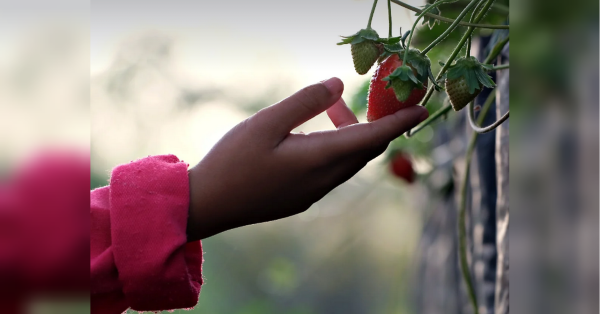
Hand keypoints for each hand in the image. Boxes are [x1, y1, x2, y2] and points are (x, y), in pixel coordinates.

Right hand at [187, 78, 427, 240]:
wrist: (209, 205)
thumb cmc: (233, 160)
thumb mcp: (266, 123)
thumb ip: (304, 102)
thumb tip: (339, 84)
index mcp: (319, 159)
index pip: (372, 138)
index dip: (398, 122)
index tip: (422, 109)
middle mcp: (324, 180)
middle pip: (364, 150)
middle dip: (373, 124)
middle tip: (365, 100)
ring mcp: (313, 193)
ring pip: (348, 161)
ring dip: (351, 136)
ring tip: (331, 111)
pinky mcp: (302, 199)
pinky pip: (333, 172)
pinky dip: (337, 150)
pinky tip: (313, 138)